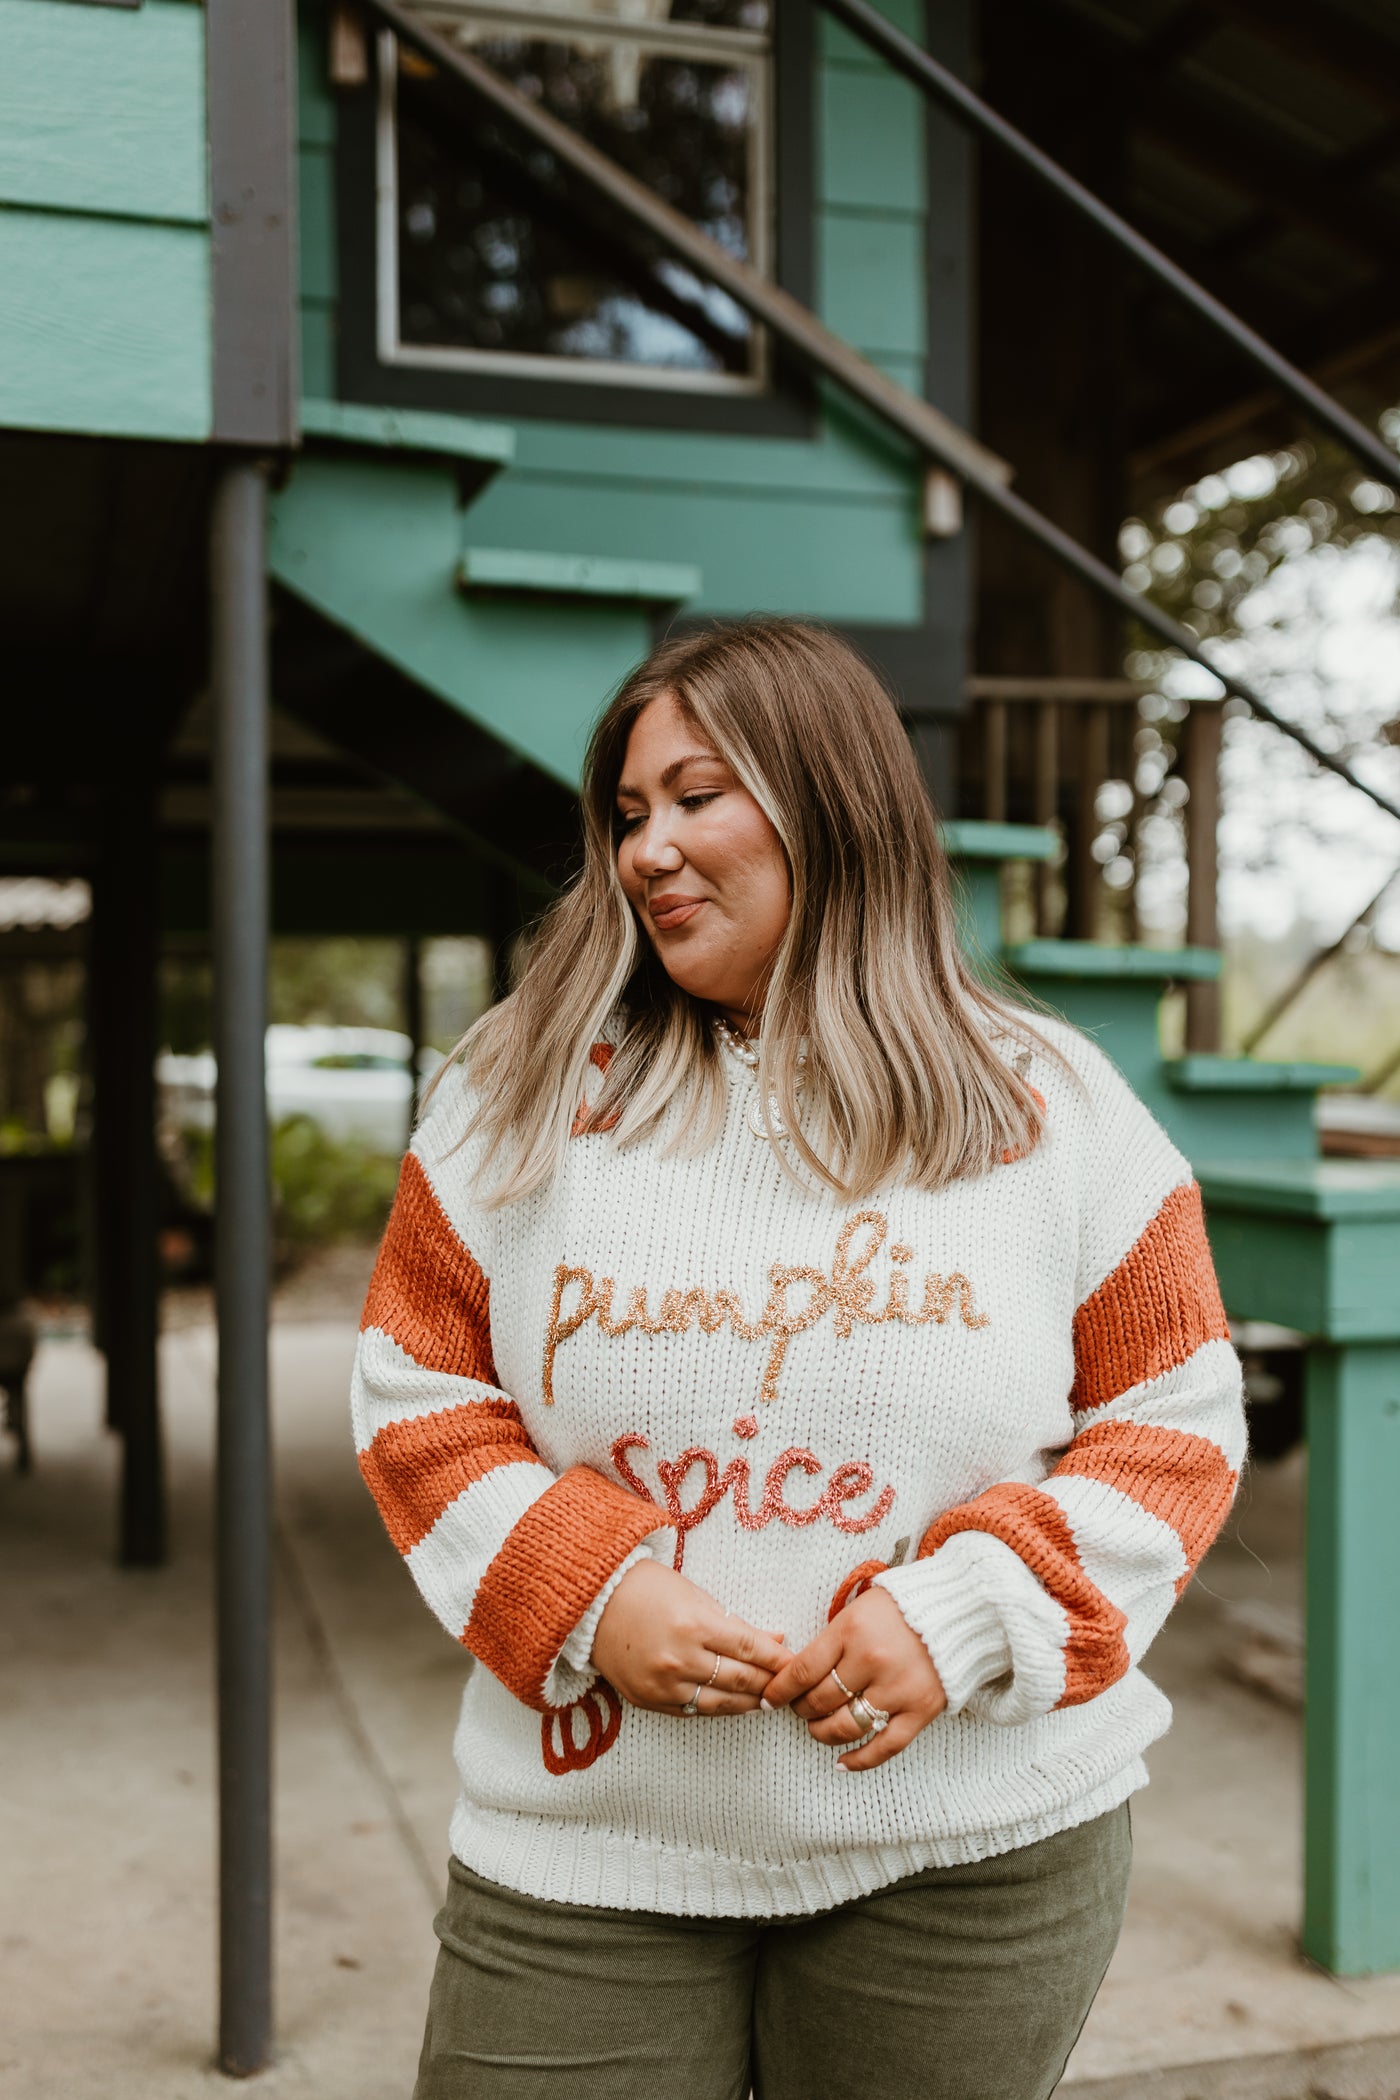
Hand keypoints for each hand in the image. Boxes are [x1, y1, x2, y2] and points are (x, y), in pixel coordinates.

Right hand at [592, 1558, 791, 1716]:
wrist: (592, 1604)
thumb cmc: (645, 1589)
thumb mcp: (694, 1595)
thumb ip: (735, 1622)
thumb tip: (776, 1639)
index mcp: (693, 1624)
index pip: (750, 1647)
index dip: (777, 1658)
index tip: (796, 1663)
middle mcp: (679, 1659)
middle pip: (740, 1678)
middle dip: (770, 1683)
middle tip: (791, 1687)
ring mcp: (663, 1685)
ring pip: (721, 1703)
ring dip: (750, 1702)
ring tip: (769, 1700)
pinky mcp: (649, 1701)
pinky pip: (694, 1710)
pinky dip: (719, 1709)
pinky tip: (736, 1704)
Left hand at [761, 1585, 945, 1769]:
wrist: (956, 1610)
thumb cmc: (899, 1609)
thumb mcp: (857, 1610)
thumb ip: (830, 1641)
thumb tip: (795, 1674)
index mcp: (851, 1631)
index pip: (802, 1671)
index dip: (780, 1691)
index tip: (768, 1700)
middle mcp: (872, 1660)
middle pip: (820, 1700)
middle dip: (801, 1709)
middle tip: (799, 1709)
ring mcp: (897, 1688)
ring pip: (846, 1726)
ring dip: (823, 1733)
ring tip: (817, 1729)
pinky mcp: (921, 1709)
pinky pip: (884, 1746)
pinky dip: (860, 1759)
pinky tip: (841, 1763)